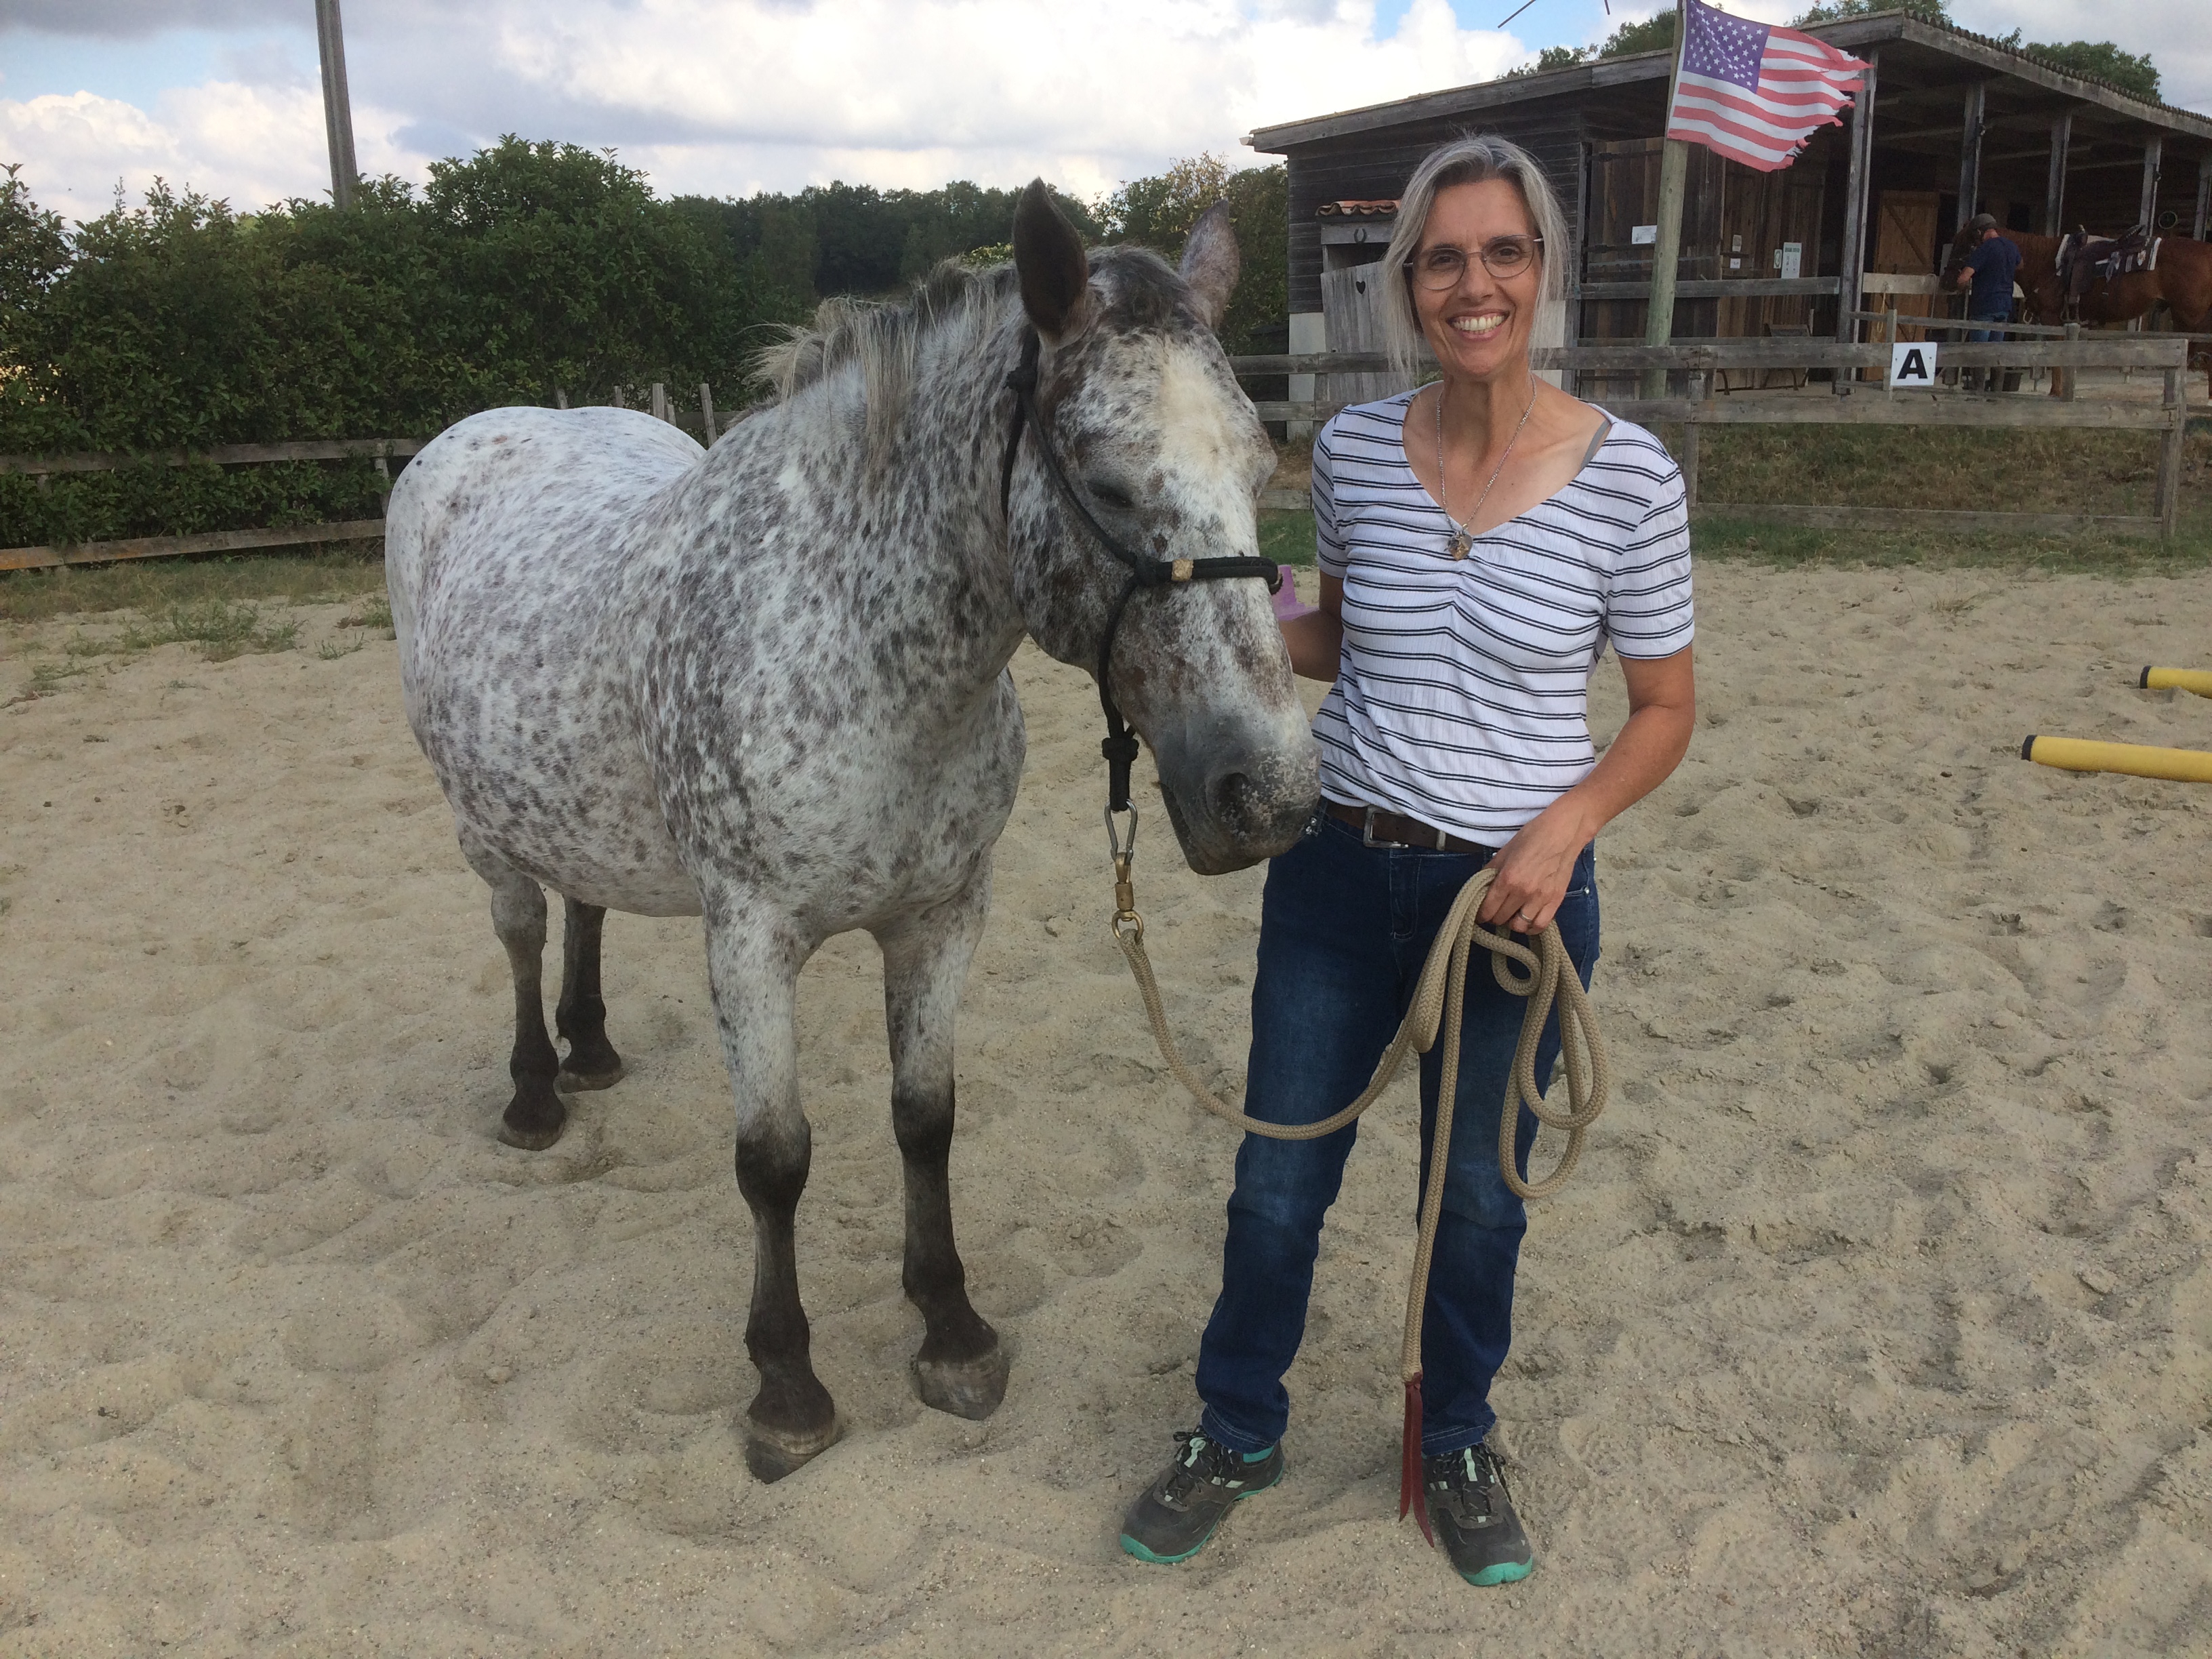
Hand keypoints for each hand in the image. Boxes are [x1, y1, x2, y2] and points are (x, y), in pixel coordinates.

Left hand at [1475, 802, 1588, 934]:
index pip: (1487, 909)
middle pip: (1501, 919)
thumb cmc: (1533, 837)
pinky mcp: (1556, 901)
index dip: (1480, 914)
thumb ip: (1491, 871)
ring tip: (1511, 915)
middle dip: (1494, 917)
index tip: (1480, 914)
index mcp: (1508, 878)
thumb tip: (1481, 887)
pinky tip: (1527, 920)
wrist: (1563, 833)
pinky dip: (1531, 928)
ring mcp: (1541, 898)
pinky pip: (1540, 925)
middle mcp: (1524, 892)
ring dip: (1512, 923)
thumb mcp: (1505, 851)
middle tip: (1495, 911)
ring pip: (1519, 927)